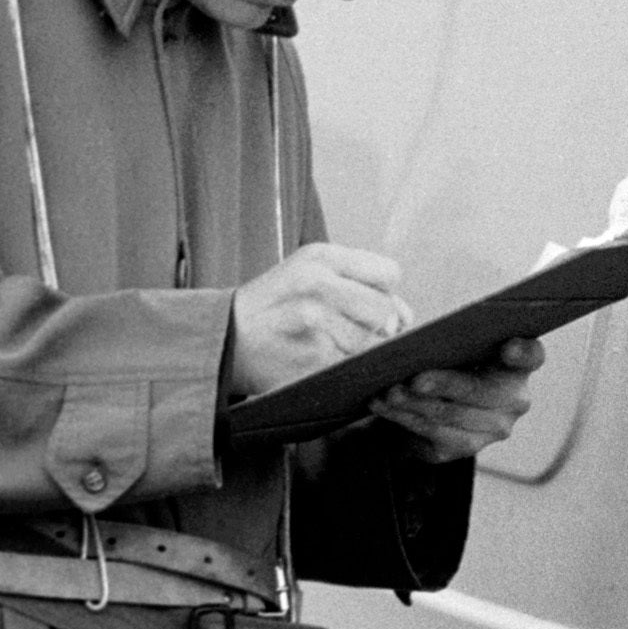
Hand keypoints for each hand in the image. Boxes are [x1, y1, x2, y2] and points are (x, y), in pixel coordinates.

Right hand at [230, 242, 408, 397]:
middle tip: (351, 332)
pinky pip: (353, 368)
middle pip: (385, 311)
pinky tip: (322, 362)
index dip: (385, 294)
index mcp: (321, 257)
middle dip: (379, 327)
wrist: (221, 338)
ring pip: (372, 343)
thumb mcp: (307, 273)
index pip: (388, 273)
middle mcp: (318, 284)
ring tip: (329, 346)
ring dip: (360, 352)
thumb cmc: (272, 306)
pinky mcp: (312, 358)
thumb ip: (359, 284)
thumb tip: (406, 316)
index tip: (369, 305)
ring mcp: (315, 322)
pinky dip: (347, 371)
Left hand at [371, 338, 541, 463]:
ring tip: (387, 391)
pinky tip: (382, 405)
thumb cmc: (447, 360)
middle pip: (482, 391)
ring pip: (450, 415)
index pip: (532, 356)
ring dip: (413, 403)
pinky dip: (402, 417)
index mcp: (517, 365)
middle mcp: (514, 400)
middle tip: (415, 379)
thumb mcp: (452, 345)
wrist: (434, 403)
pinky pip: (431, 433)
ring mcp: (492, 428)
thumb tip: (408, 332)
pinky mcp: (464, 446)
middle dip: (446, 384)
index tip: (508, 347)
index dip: (522, 352)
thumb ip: (448, 337)